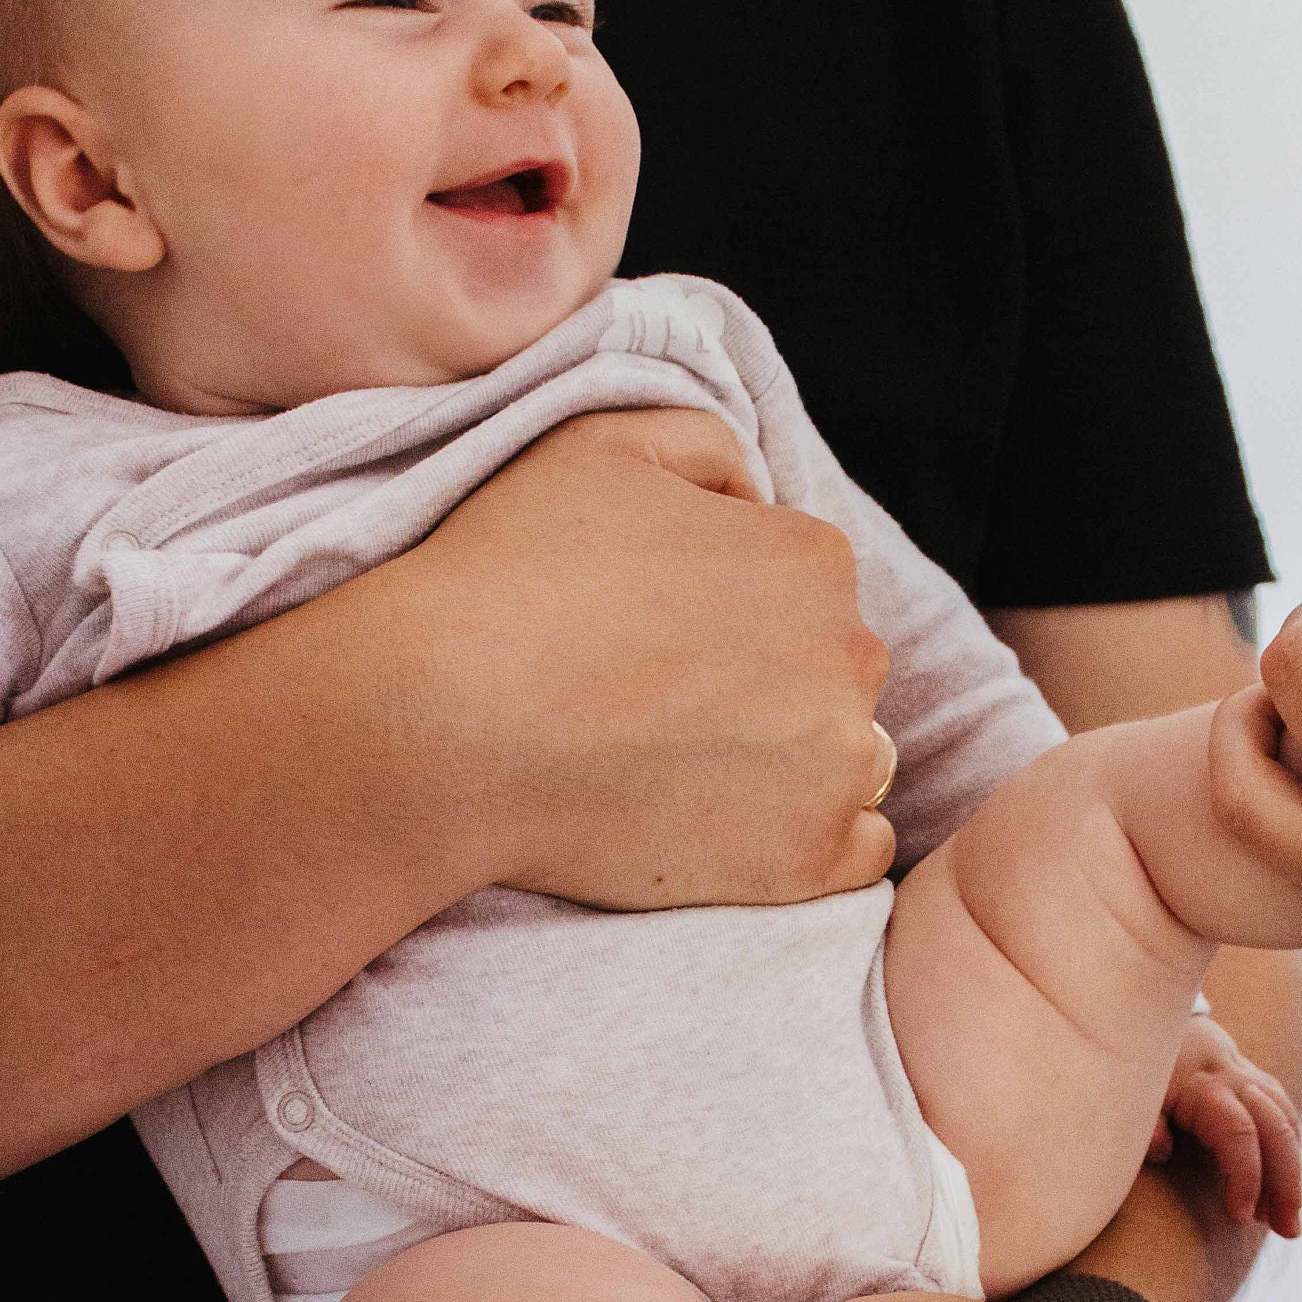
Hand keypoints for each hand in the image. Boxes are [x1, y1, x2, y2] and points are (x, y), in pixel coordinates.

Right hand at [409, 404, 895, 907]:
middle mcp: (848, 655)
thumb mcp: (599, 445)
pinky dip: (811, 842)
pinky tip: (730, 828)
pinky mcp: (809, 857)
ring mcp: (835, 762)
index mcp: (812, 557)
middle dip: (773, 684)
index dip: (732, 609)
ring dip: (795, 762)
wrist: (442, 724)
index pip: (807, 585)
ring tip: (686, 769)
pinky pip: (859, 851)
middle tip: (664, 708)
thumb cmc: (506, 575)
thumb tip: (757, 495)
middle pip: (834, 671)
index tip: (662, 639)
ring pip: (850, 757)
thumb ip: (704, 446)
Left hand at [1146, 1015, 1301, 1236]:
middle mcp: (1235, 1079)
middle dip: (1286, 1182)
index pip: (1238, 1134)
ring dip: (1293, 1173)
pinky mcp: (1257, 1081)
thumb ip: (1143, 1123)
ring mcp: (1251, 1077)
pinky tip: (1285, 1187)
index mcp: (1203, 1087)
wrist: (1153, 1014)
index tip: (1241, 1216)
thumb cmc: (1138, 1067)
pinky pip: (1285, 1116)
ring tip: (1288, 1221)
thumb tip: (1163, 1151)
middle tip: (1287, 1230)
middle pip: (1277, 1129)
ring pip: (1288, 1122)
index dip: (1246, 1177)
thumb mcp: (1130, 1093)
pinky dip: (1290, 1152)